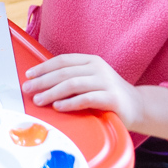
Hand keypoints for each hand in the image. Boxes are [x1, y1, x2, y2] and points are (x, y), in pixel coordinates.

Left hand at [22, 54, 167, 140]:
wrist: (139, 106)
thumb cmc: (108, 94)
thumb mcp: (91, 80)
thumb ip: (72, 78)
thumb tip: (42, 82)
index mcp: (91, 61)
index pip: (62, 60)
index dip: (44, 67)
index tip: (29, 75)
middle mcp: (98, 68)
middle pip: (64, 72)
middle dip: (43, 80)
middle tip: (28, 89)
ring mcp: (106, 82)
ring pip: (73, 84)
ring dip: (52, 92)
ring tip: (39, 99)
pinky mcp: (112, 98)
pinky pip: (86, 99)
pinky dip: (70, 103)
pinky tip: (58, 106)